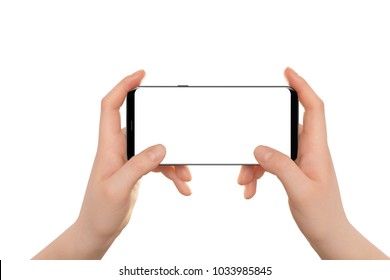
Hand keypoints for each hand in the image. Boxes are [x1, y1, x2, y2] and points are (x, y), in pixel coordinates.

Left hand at [33, 70, 191, 258]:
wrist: (98, 229)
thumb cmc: (99, 210)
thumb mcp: (118, 188)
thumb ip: (138, 166)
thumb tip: (161, 147)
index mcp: (108, 146)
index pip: (111, 106)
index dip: (123, 86)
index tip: (141, 75)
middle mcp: (119, 147)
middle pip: (144, 125)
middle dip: (166, 131)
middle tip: (182, 134)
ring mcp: (129, 158)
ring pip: (157, 148)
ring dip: (174, 160)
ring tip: (186, 177)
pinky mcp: (138, 169)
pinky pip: (160, 164)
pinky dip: (172, 173)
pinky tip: (182, 186)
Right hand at [238, 67, 387, 258]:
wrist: (328, 234)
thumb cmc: (322, 215)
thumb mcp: (300, 190)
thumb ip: (280, 166)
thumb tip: (259, 148)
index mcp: (316, 149)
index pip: (314, 108)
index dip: (302, 87)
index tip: (287, 73)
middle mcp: (308, 150)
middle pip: (282, 128)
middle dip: (259, 139)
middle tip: (245, 153)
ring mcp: (299, 160)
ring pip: (271, 148)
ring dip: (254, 163)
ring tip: (245, 182)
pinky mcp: (291, 170)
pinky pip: (269, 163)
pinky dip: (257, 173)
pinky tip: (250, 188)